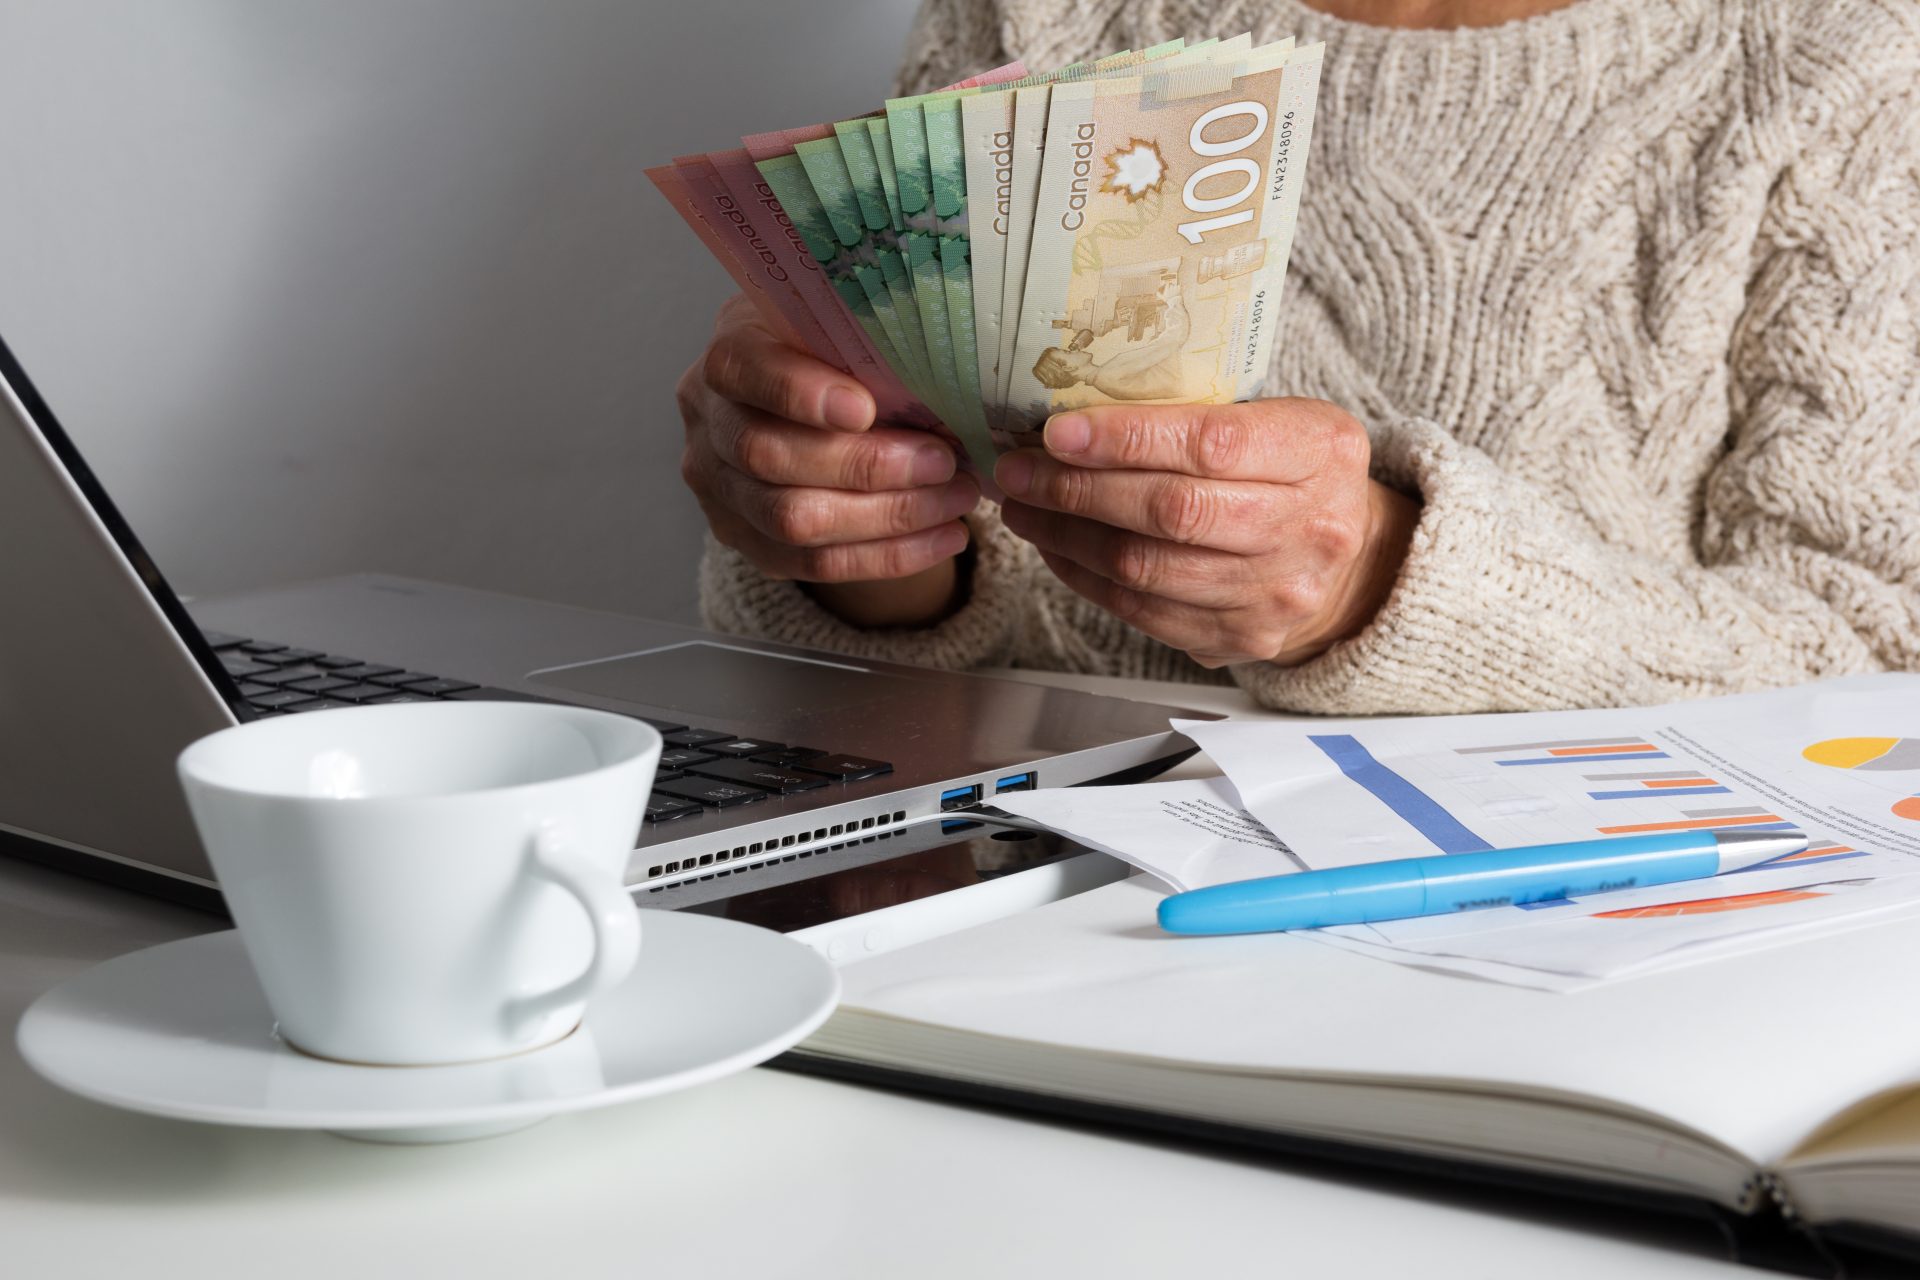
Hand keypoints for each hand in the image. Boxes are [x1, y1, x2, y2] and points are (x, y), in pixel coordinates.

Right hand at [676, 297, 978, 625]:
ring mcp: (720, 491)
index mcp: (728, 356)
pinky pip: (817, 565)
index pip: (744, 370)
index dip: (797, 392)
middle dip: (866, 466)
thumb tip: (941, 379)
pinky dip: (888, 556)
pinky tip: (943, 538)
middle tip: (943, 461)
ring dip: (888, 516)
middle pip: (770, 457)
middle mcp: (709, 423)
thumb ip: (867, 346)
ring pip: (794, 521)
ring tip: (955, 500)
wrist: (803, 409)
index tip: (864, 408)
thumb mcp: (841, 329)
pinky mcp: (747, 542)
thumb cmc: (833, 358)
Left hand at [993, 399, 1418, 667]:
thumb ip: (1198, 413)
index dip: (1125, 438)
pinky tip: (1057, 547)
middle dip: (1078, 489)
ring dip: (1068, 536)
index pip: (1210, 444)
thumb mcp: (1278, 420)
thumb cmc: (1293, 473)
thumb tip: (1073, 413)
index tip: (1057, 431)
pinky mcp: (1241, 637)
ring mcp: (1276, 592)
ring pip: (1146, 567)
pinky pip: (1143, 610)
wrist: (1351, 562)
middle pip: (1171, 512)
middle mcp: (1309, 527)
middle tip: (1017, 471)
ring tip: (1023, 507)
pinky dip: (1086, 577)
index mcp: (1322, 451)